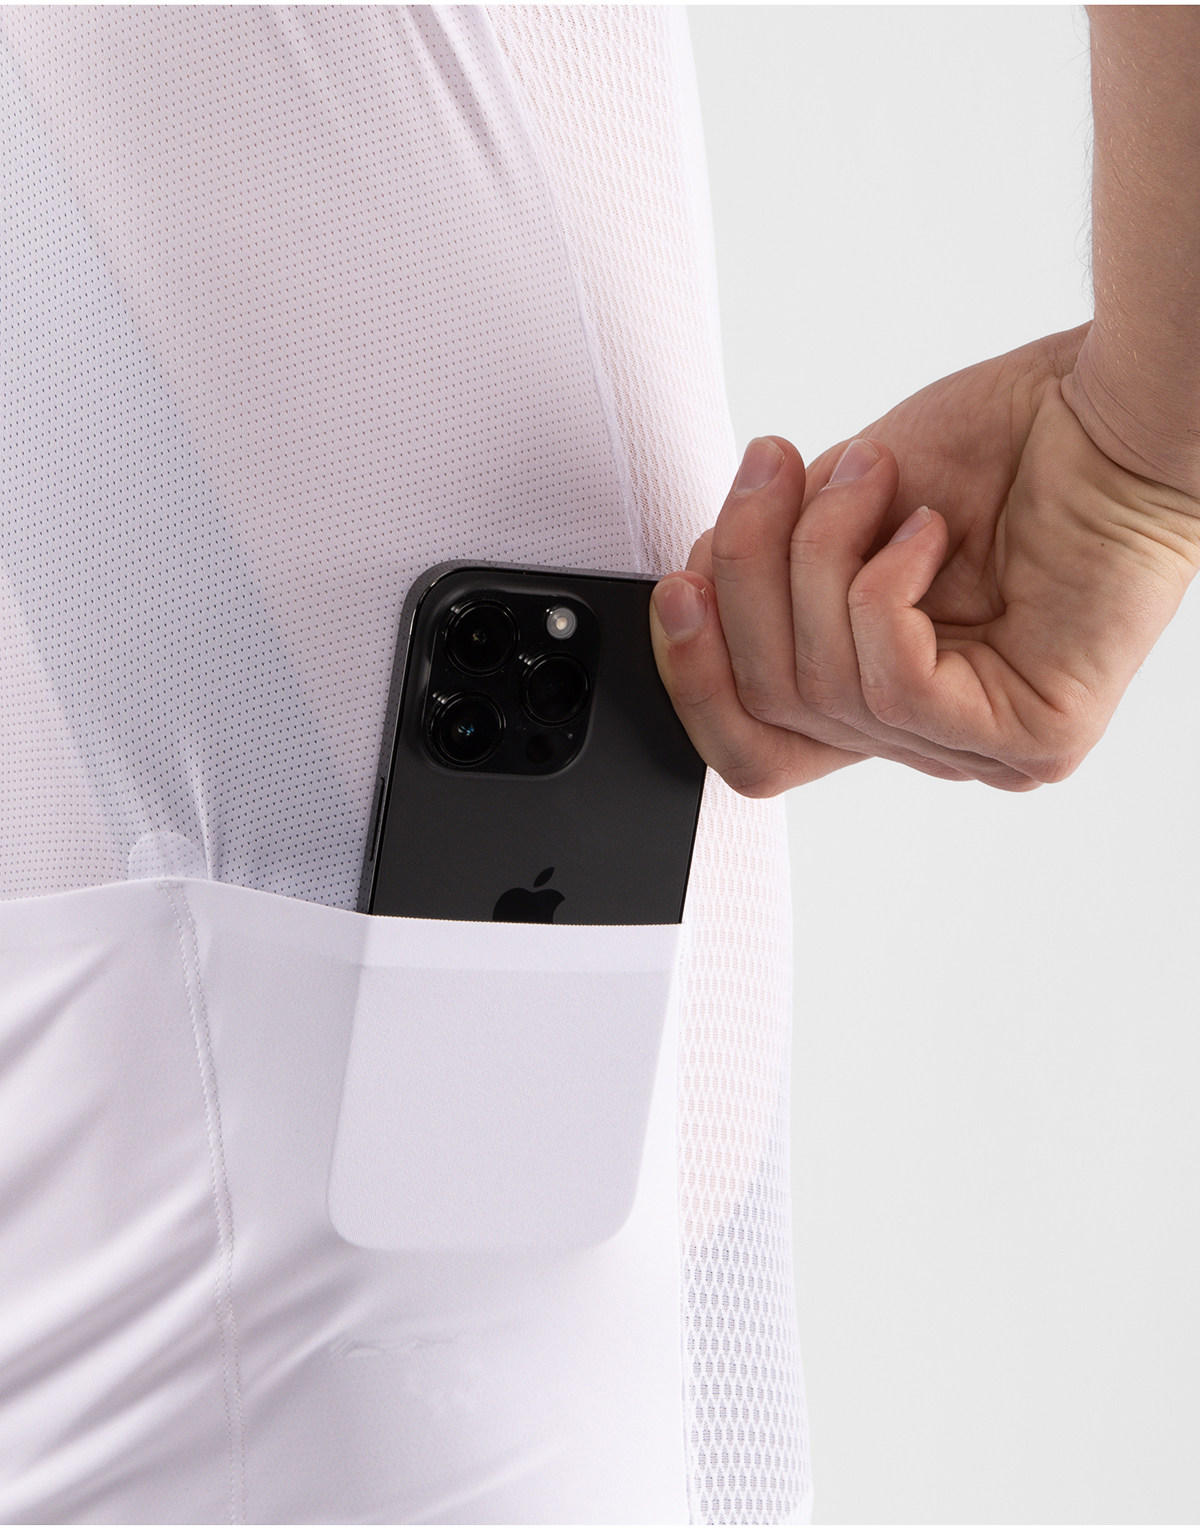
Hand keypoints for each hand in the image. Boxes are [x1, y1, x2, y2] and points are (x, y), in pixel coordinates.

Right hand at [649, 323, 1199, 795]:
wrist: (1112, 407)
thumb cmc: (1002, 447)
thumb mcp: (836, 518)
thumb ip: (767, 579)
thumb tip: (693, 598)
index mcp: (879, 693)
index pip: (755, 748)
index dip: (694, 674)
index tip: (679, 585)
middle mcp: (928, 735)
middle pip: (770, 714)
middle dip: (750, 578)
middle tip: (775, 476)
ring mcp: (981, 749)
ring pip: (824, 693)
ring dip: (823, 557)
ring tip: (874, 480)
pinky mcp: (1032, 740)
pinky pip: (892, 687)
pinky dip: (887, 588)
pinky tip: (930, 533)